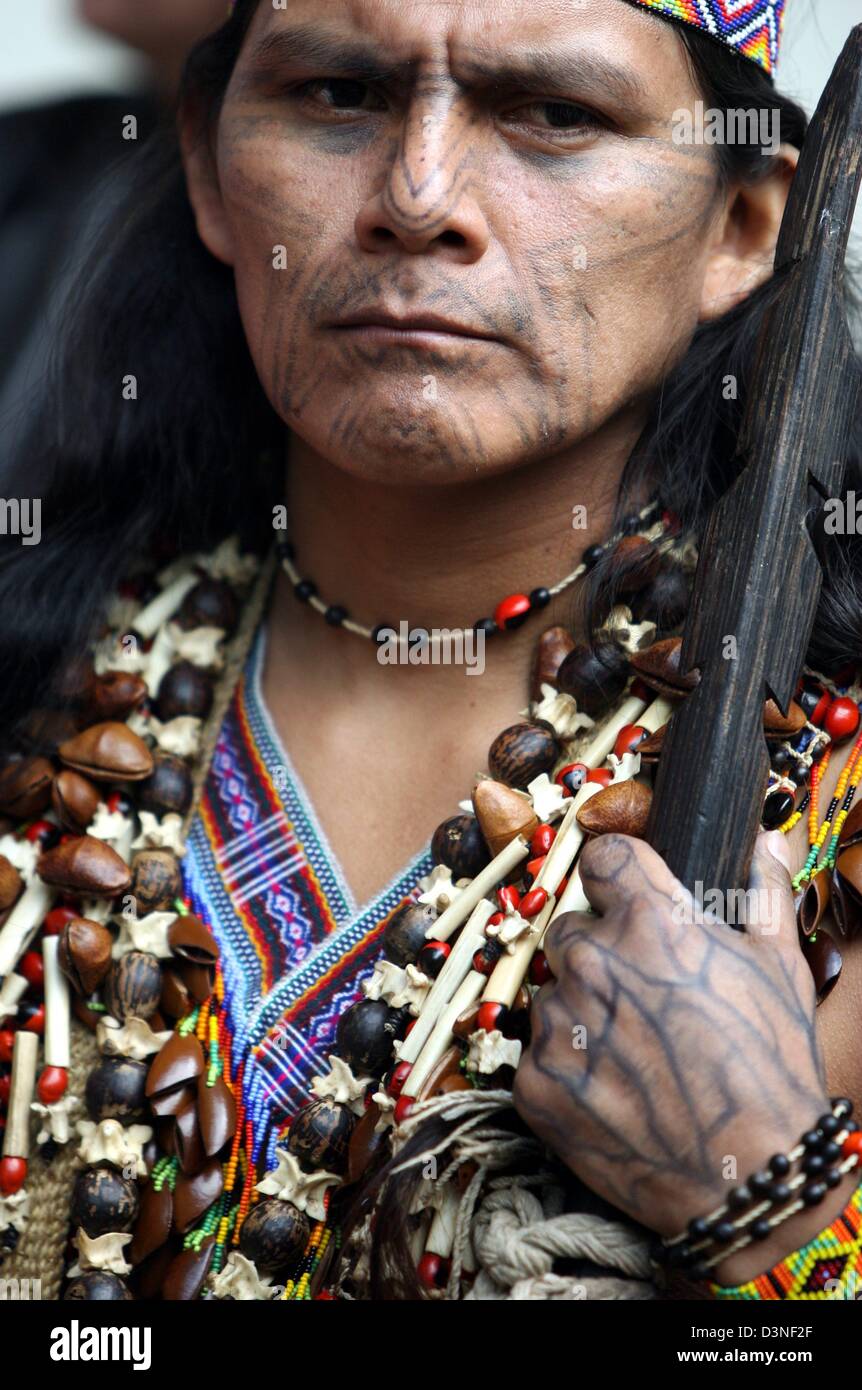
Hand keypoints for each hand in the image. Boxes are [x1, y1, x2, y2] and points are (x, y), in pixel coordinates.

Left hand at [513, 830, 849, 1282]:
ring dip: (582, 1013)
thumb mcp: (780, 970)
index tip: (626, 896)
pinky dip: (568, 1068)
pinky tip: (613, 1093)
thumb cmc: (772, 1071)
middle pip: (572, 929)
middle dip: (601, 953)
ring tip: (635, 1057)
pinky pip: (539, 1053)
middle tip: (643, 998)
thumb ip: (762, 893)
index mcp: (649, 923)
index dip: (617, 877)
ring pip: (553, 994)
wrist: (747, 1183)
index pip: (602, 857)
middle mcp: (593, 963)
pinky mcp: (533, 1081)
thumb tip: (761, 840)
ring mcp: (557, 1023)